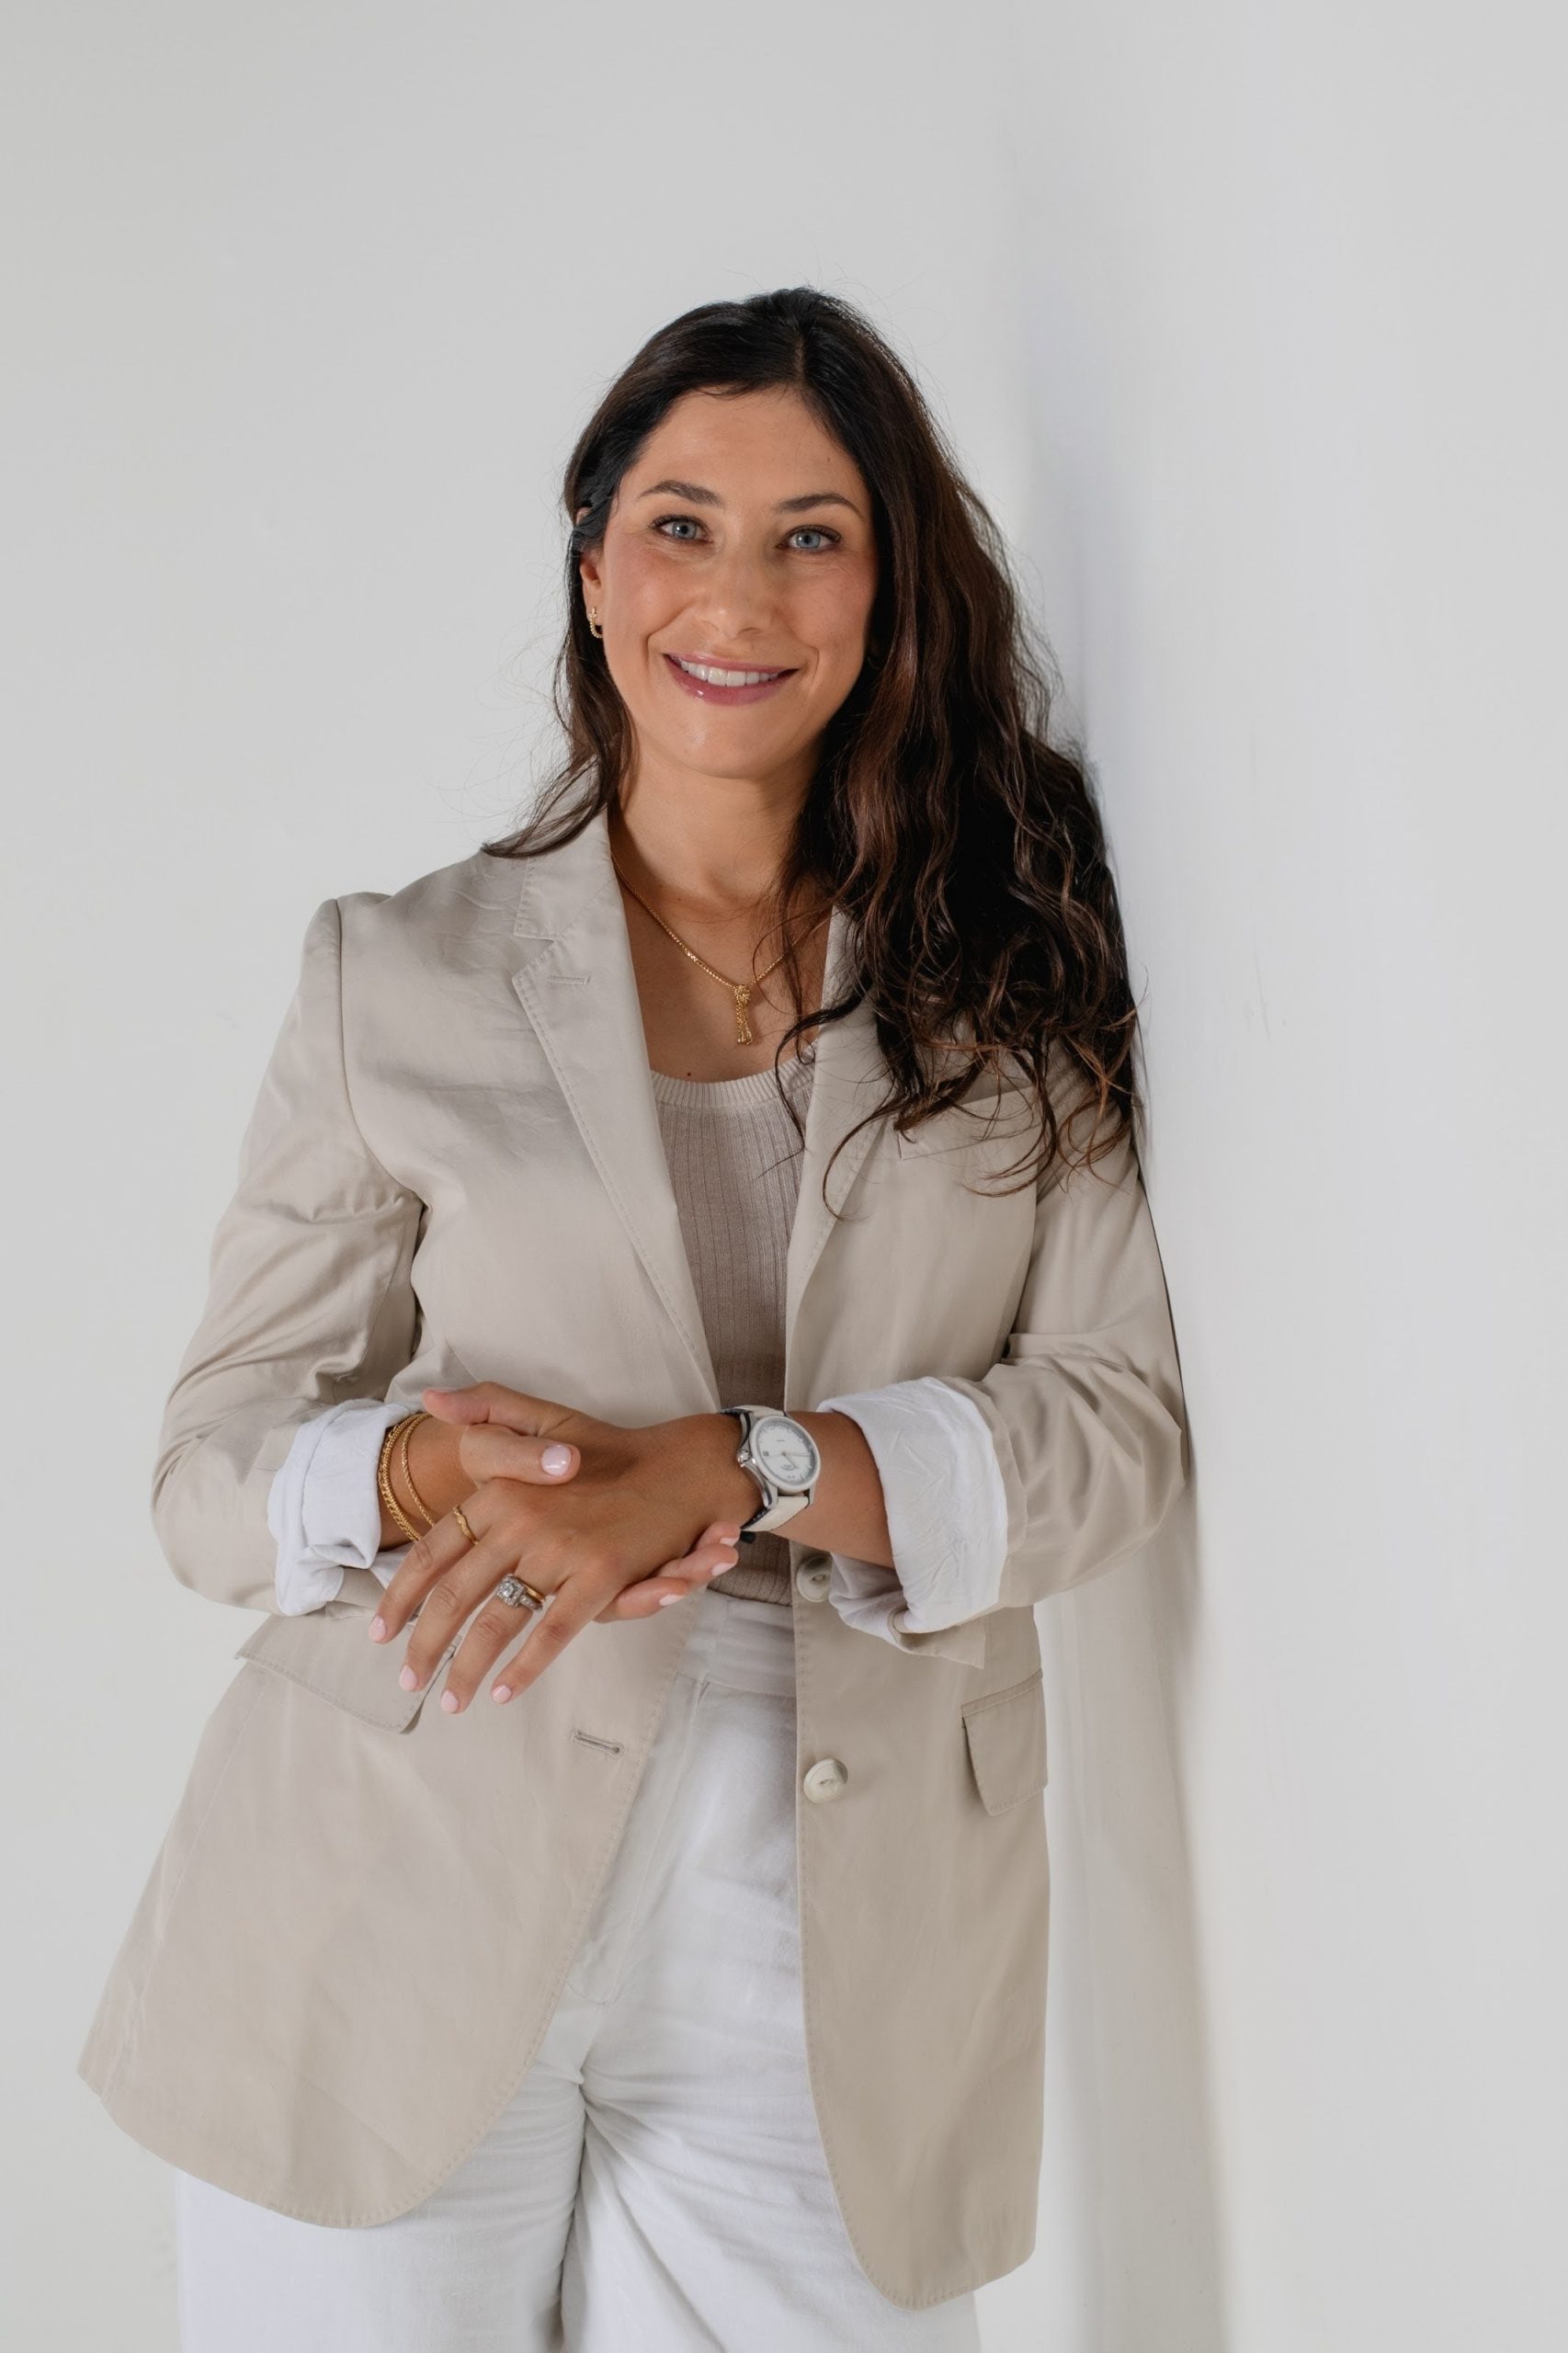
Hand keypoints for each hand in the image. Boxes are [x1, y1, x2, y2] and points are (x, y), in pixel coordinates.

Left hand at [368, 1383, 754, 1713]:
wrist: (682, 1467)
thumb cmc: (608, 1449)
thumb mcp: (542, 1416)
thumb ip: (484, 1407)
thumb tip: (428, 1399)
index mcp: (501, 1490)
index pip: (435, 1551)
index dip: (403, 1595)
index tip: (381, 1630)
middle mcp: (522, 1519)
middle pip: (455, 1596)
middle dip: (426, 1645)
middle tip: (407, 1678)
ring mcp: (561, 1550)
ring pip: (498, 1622)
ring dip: (467, 1667)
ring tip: (449, 1700)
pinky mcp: (599, 1576)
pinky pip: (551, 1632)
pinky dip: (524, 1667)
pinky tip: (502, 1693)